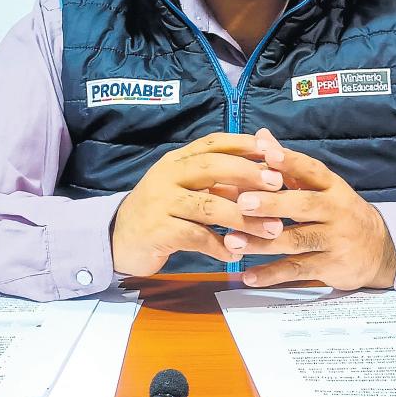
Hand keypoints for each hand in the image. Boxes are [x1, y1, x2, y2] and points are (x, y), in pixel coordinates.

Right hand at [110, 132, 283, 275]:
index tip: (273, 150)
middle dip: (247, 174)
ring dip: (243, 218)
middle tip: (277, 185)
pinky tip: (236, 253)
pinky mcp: (157, 229)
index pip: (214, 143)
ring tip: (272, 229)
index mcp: (178, 160)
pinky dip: (219, 246)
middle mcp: (168, 175)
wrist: (118, 239)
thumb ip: (221, 181)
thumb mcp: (189, 190)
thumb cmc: (163, 212)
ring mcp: (160, 201)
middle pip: (211, 166)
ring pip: (208, 205)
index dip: (244, 144)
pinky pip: (195, 236)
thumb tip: (265, 173)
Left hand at [224, 129, 395, 289]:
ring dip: (262, 243)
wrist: (379, 249)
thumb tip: (261, 136)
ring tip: (233, 241)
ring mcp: (335, 240)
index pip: (312, 170)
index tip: (268, 155)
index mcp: (332, 186)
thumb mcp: (321, 186)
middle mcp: (336, 211)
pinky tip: (249, 276)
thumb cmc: (338, 211)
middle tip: (242, 202)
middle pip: (303, 206)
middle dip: (272, 204)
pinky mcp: (331, 267)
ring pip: (296, 240)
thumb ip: (288, 164)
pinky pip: (298, 270)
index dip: (291, 162)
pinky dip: (272, 275)